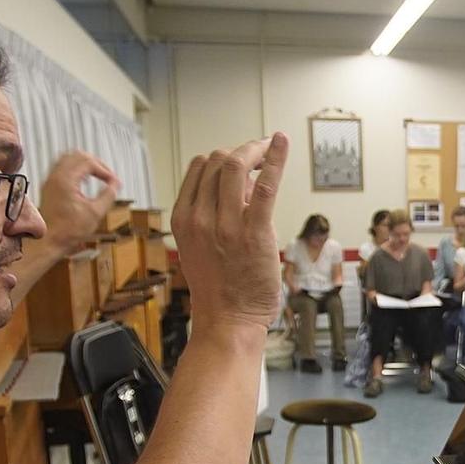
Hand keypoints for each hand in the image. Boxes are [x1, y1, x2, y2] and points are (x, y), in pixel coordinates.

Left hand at [39, 151, 119, 253]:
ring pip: (68, 158)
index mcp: (66, 180)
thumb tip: (115, 184)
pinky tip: (83, 180)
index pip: (88, 162)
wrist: (49, 240)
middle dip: (96, 163)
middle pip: (78, 155)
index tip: (113, 181)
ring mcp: (50, 181)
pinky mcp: (49, 187)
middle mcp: (55, 177)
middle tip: (107, 174)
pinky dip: (75, 169)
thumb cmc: (68, 231)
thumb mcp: (96, 213)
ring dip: (85, 164)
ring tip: (97, 174)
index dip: (104, 170)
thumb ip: (108, 195)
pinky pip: (62, 168)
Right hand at [173, 134, 285, 333]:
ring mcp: (226, 225)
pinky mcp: (254, 232)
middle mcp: (200, 218)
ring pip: (235, 165)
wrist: (227, 321)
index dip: (222, 158)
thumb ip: (213, 215)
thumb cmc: (219, 289)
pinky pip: (265, 184)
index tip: (241, 164)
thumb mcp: (200, 247)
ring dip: (256, 150)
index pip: (199, 167)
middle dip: (241, 152)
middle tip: (259, 156)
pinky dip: (275, 157)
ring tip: (269, 150)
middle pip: (217, 161)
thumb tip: (240, 186)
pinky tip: (281, 141)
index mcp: (183, 219)